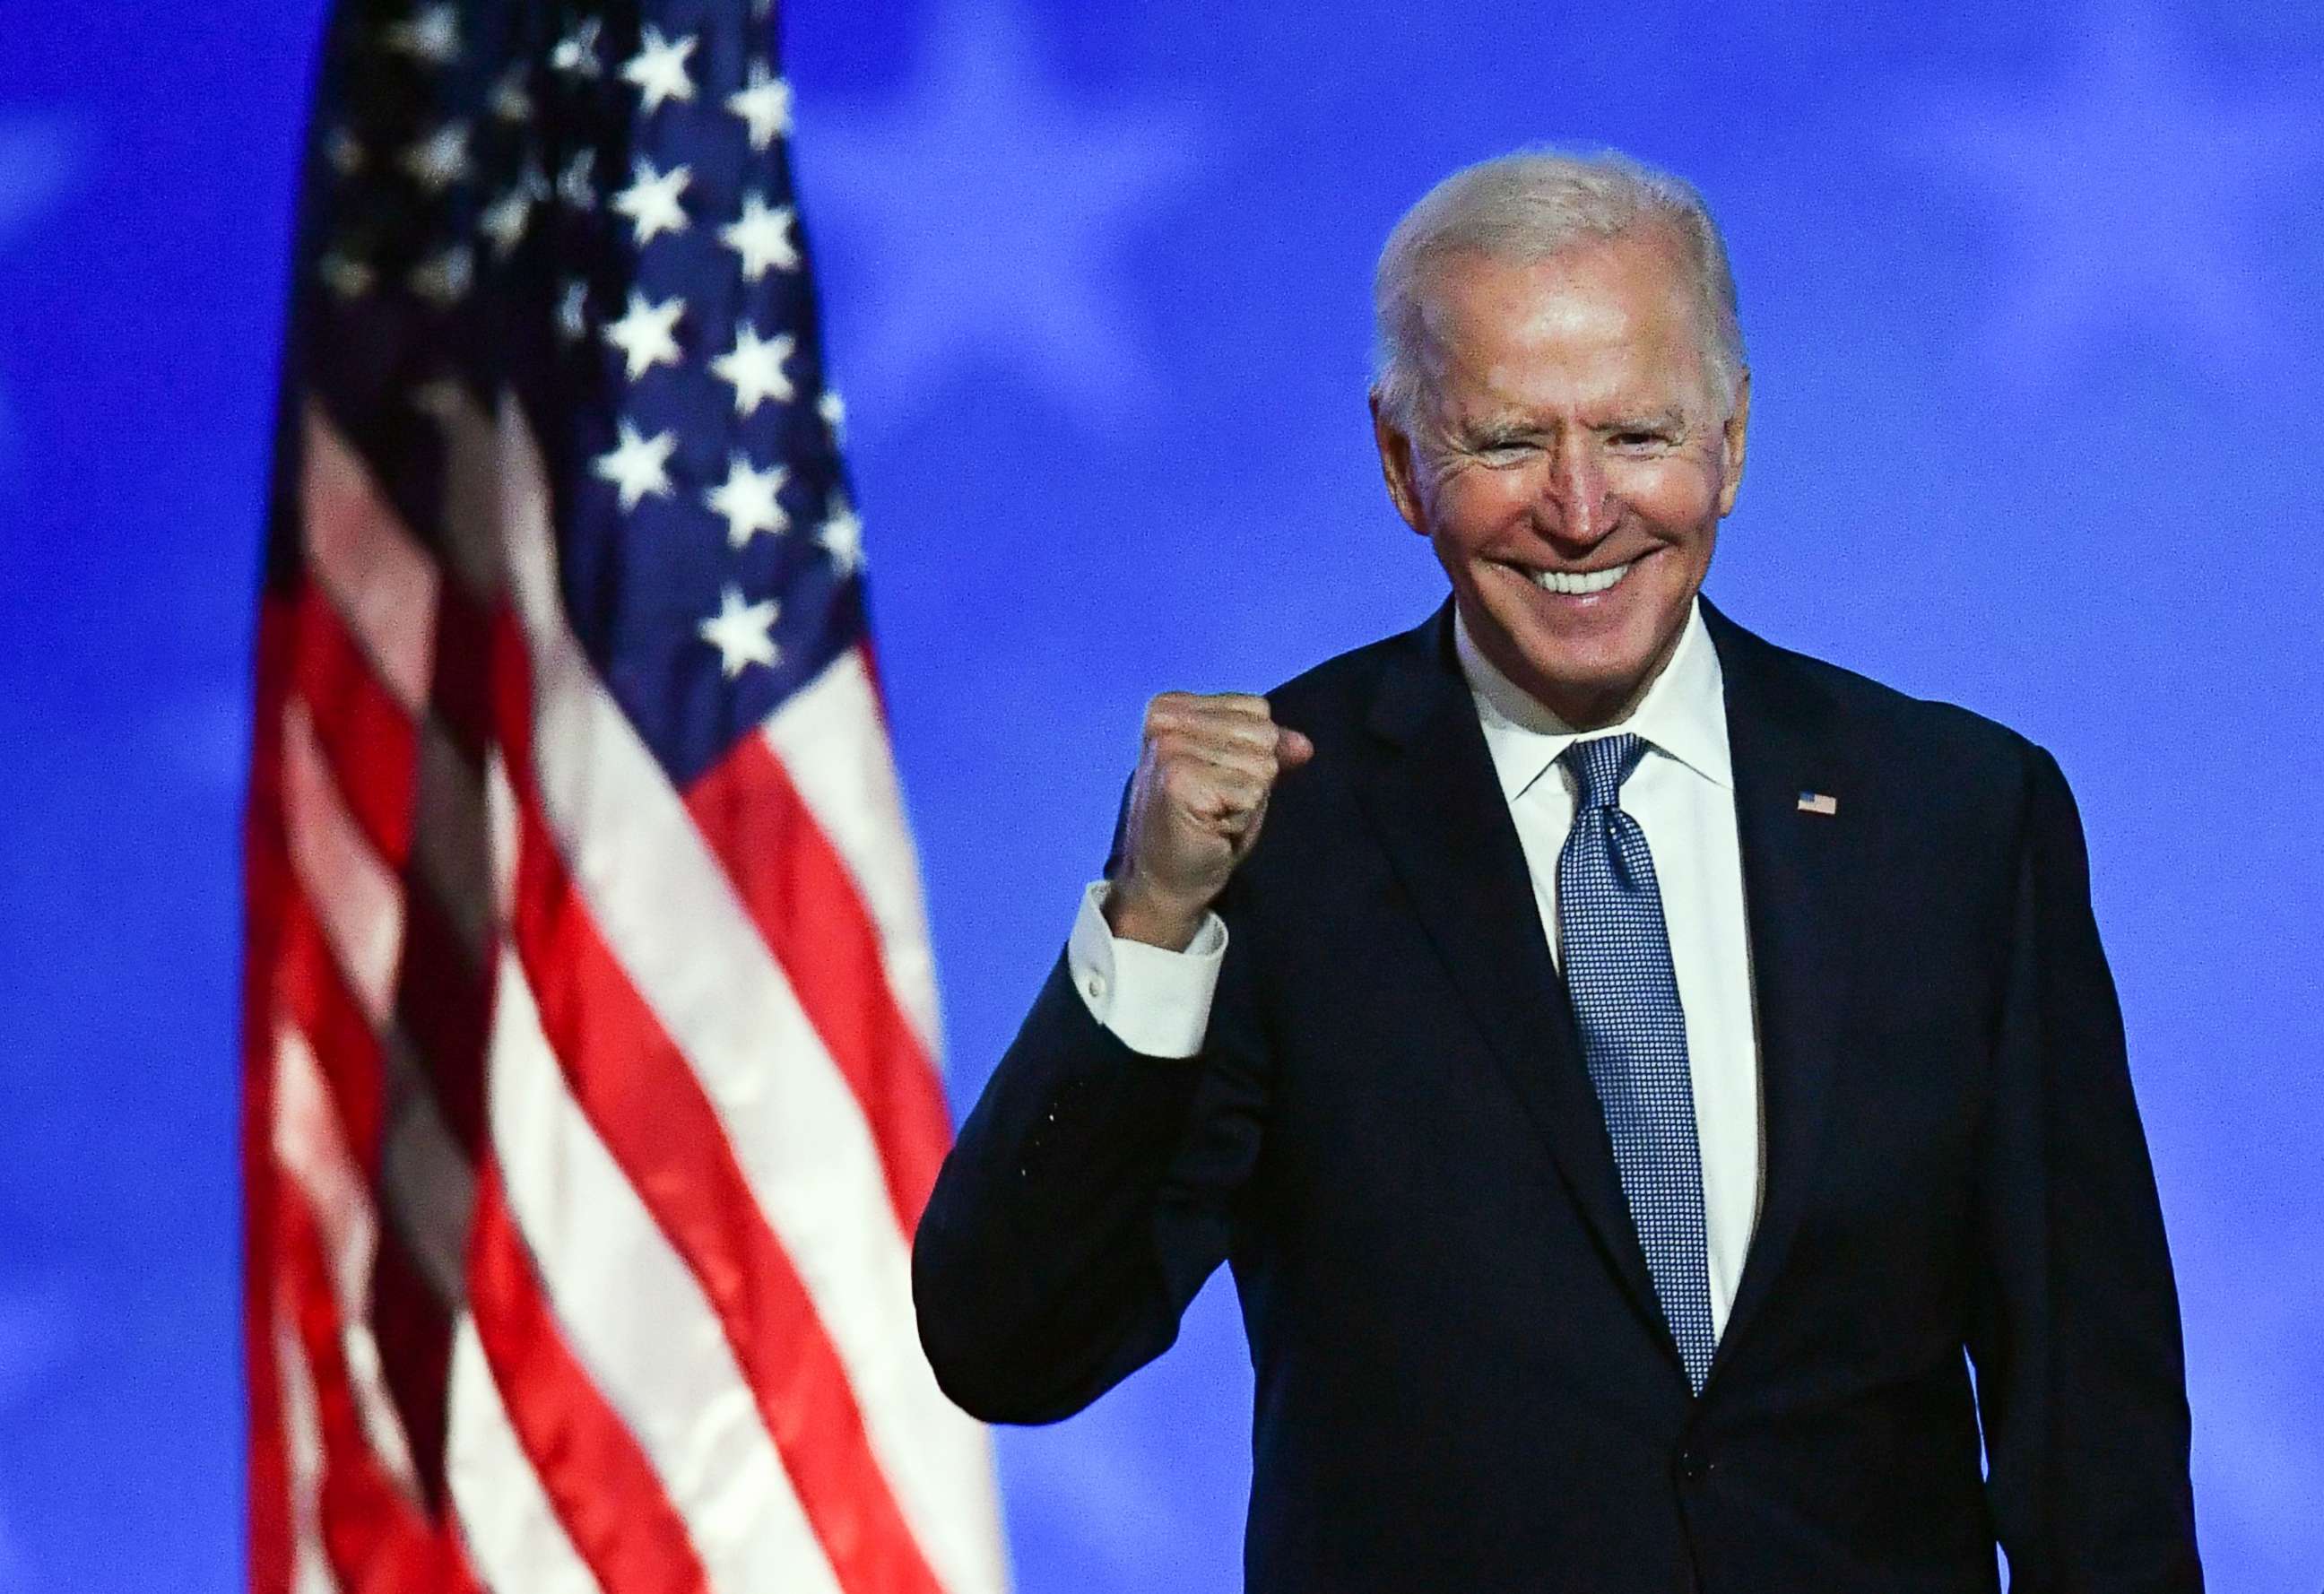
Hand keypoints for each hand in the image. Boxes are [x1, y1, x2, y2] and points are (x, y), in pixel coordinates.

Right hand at [1104, 692, 1314, 949]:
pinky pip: (1253, 791)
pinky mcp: (1180, 781)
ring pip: (1263, 763)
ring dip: (1248, 798)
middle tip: (1216, 802)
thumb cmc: (1199, 827)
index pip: (1255, 708)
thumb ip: (1266, 750)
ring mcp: (1169, 749)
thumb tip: (1304, 745)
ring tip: (1214, 815)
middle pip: (1263, 733)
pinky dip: (1243, 817)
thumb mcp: (1236, 775)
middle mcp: (1165, 721)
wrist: (1165, 881)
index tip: (1214, 780)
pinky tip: (1212, 828)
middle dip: (1252, 775)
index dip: (1250, 752)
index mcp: (1171, 707)